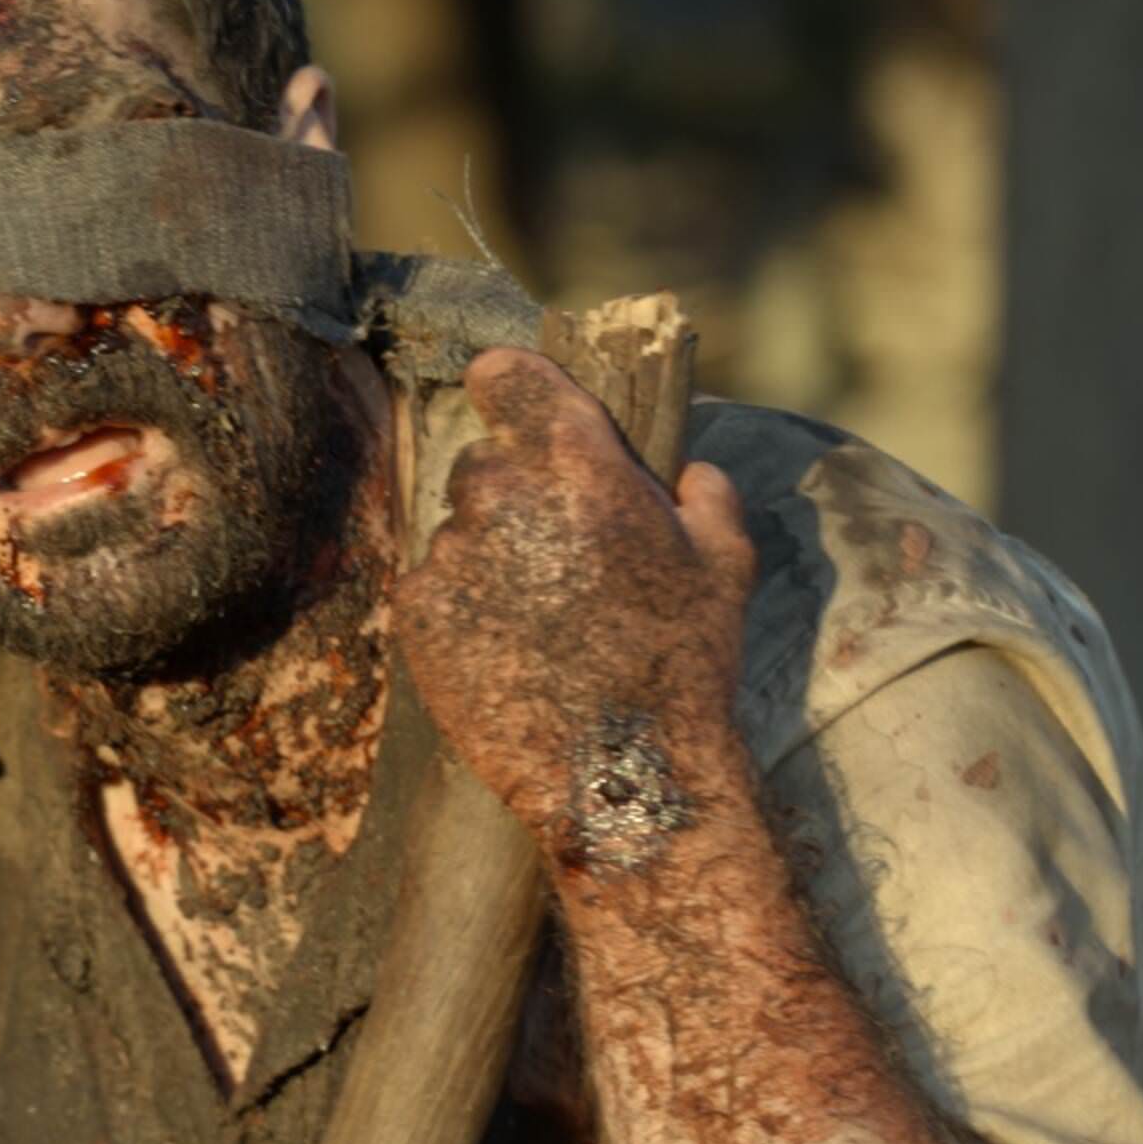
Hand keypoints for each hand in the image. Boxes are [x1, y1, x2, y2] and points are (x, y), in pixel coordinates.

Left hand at [390, 347, 757, 869]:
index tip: (516, 403)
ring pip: (459, 529)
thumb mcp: (726, 562)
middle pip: (484, 463)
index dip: (510, 386)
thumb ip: (704, 493)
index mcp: (576, 464)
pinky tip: (508, 648)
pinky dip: (460, 605)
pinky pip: (434, 585)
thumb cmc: (685, 661)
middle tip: (561, 553)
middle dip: (516, 494)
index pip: (505, 375)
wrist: (621, 768)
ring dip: (490, 556)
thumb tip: (684, 469)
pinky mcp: (416, 610)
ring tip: (542, 618)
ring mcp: (450, 553)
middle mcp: (502, 496)